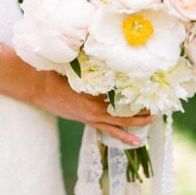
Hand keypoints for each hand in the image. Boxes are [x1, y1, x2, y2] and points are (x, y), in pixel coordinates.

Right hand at [38, 70, 155, 145]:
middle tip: (156, 109)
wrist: (39, 89)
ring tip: (150, 124)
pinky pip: (109, 131)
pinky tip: (135, 141)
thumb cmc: (57, 74)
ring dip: (135, 125)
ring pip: (119, 125)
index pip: (121, 95)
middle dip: (141, 111)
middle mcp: (95, 109)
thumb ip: (93, 64)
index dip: (137, 93)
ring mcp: (91, 118)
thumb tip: (109, 53)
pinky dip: (122, 136)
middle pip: (124, 113)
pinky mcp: (88, 122)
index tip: (151, 89)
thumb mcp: (76, 66)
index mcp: (94, 94)